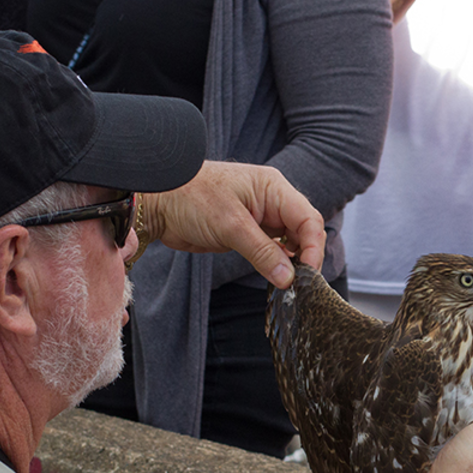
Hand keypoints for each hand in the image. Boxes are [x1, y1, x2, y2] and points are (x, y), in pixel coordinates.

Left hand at [143, 161, 324, 287]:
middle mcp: (272, 201)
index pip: (308, 218)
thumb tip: (288, 278)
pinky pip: (271, 250)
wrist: (158, 203)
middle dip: (306, 256)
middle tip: (301, 284)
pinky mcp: (248, 233)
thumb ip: (263, 252)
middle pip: (304, 231)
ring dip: (292, 263)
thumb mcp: (230, 225)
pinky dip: (276, 264)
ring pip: (290, 242)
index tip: (308, 273)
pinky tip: (277, 278)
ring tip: (290, 285)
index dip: (314, 246)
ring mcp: (260, 217)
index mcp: (273, 188)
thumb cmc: (190, 197)